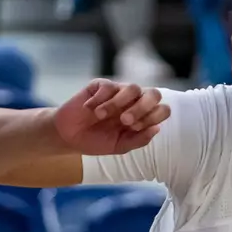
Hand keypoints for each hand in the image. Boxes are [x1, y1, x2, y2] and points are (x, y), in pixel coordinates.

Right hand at [54, 79, 169, 155]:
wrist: (69, 136)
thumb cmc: (96, 140)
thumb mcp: (119, 146)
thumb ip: (139, 140)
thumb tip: (157, 128)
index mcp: (142, 116)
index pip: (162, 109)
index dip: (153, 117)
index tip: (135, 128)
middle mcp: (134, 102)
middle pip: (154, 94)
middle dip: (142, 108)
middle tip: (125, 121)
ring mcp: (118, 92)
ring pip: (133, 88)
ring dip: (118, 103)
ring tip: (101, 116)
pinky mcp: (100, 85)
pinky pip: (108, 86)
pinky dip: (99, 99)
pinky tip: (90, 109)